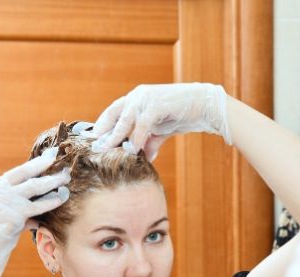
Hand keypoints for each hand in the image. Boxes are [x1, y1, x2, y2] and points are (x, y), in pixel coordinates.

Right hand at [0, 149, 68, 276]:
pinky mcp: (13, 216)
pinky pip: (38, 207)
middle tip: (63, 165)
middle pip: (27, 174)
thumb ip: (14, 212)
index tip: (50, 156)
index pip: (17, 172)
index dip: (35, 164)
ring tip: (66, 182)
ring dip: (53, 183)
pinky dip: (51, 202)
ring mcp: (5, 202)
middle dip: (47, 168)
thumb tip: (34, 217)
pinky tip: (61, 200)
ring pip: (35, 187)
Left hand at [90, 83, 229, 159]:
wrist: (206, 106)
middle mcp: (137, 95)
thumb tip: (143, 158)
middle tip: (95, 149)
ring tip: (108, 152)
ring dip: (116, 138)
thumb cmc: (184, 115)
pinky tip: (133, 151)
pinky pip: (142, 124)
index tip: (94, 142)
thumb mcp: (161, 130)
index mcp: (136, 98)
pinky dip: (136, 138)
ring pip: (125, 120)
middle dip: (103, 134)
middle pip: (113, 115)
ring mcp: (146, 98)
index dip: (102, 127)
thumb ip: (149, 141)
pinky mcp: (156, 103)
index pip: (112, 113)